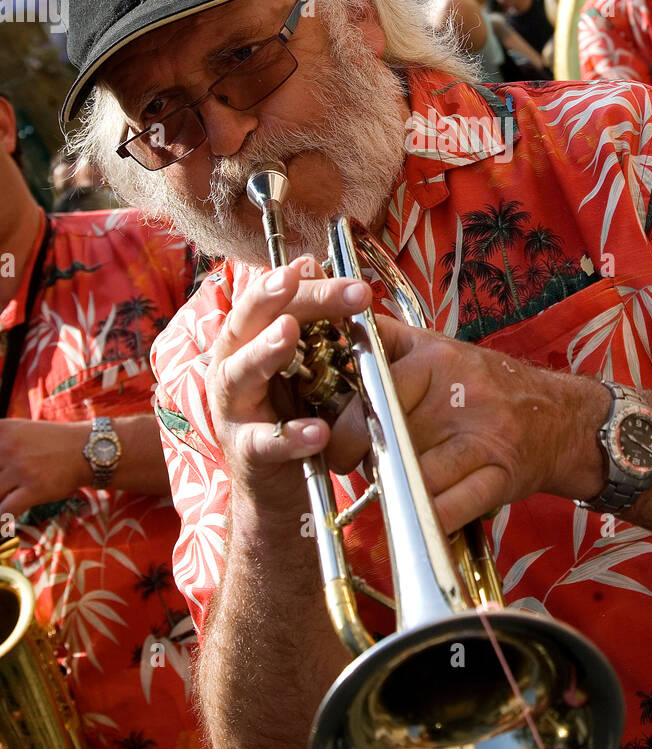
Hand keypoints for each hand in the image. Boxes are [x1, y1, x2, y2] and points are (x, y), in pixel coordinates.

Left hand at [0, 419, 89, 519]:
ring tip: (6, 500)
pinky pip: (5, 512)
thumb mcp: (19, 432)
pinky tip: (3, 525)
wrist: (88, 449)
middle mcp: (7, 447)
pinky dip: (1, 521)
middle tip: (3, 489)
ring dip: (0, 500)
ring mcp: (21, 468)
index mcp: (2, 431)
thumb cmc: (52, 443)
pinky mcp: (34, 488)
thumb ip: (0, 445)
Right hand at [202, 257, 371, 512]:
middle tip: (295, 279)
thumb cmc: (291, 410)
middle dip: (273, 299)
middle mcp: (230, 369)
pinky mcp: (246, 455)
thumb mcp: (300, 359)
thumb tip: (309, 261)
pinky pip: (266, 443)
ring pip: (238, 376)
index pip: (267, 300)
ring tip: (290, 333)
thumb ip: (305, 315)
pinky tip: (319, 429)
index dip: (295, 282)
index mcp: (245, 341)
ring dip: (263, 352)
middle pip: (247, 325)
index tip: (323, 265)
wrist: (280, 488)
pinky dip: (291, 436)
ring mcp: (233, 412)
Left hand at [325, 317, 608, 533]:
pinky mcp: (503, 474)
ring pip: (420, 473)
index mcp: (437, 358)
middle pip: (393, 436)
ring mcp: (484, 435)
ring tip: (387, 488)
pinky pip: (455, 505)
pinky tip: (420, 516)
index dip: (348, 424)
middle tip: (357, 469)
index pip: (376, 390)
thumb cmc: (487, 384)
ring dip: (396, 490)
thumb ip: (389, 340)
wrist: (562, 416)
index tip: (337, 443)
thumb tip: (336, 331)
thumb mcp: (439, 346)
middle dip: (366, 460)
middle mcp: (460, 393)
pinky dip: (431, 517)